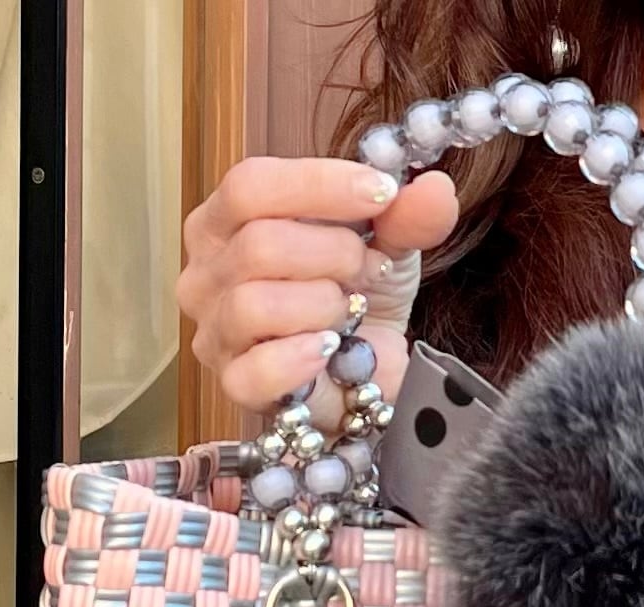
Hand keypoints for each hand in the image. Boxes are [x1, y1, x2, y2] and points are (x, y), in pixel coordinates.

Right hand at [178, 156, 457, 423]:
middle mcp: (207, 273)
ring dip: (323, 304)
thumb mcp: (387, 245)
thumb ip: (404, 216)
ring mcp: (216, 333)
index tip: (381, 193)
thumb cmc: (357, 301)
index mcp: (226, 222)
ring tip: (348, 313)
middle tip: (368, 269)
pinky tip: (330, 349)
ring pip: (256, 304)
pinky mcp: (236, 384)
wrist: (371, 374)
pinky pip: (256, 369)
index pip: (250, 185)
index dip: (319, 185)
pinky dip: (301, 357)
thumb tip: (436, 190)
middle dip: (334, 253)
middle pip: (258, 244)